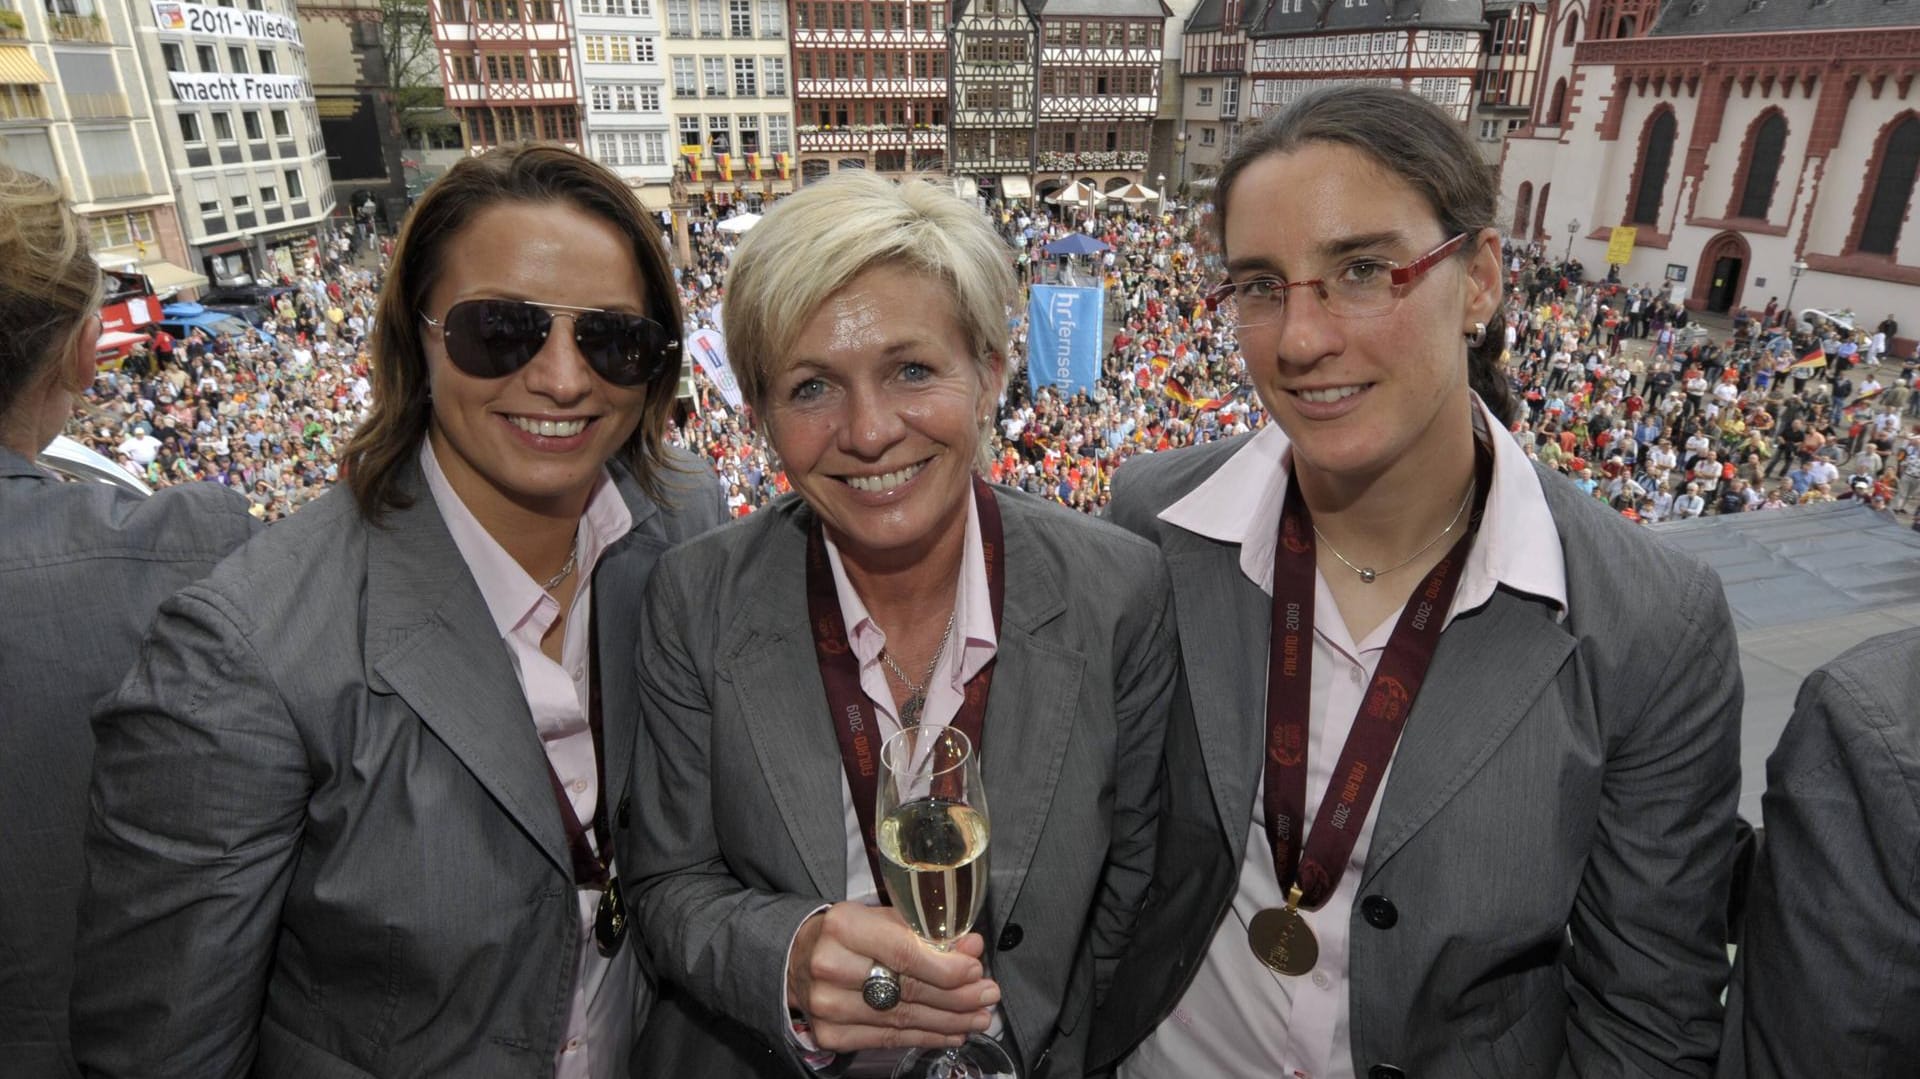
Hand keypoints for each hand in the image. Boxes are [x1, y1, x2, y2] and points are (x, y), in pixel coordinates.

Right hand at [787, 902, 999, 1052]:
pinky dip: (926, 1036)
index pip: (905, 953)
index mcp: (844, 927)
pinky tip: (951, 1033)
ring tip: (978, 1017)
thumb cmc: (846, 935)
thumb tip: (972, 947)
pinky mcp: (831, 1034)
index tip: (976, 971)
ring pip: (903, 1019)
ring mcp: (828, 1006)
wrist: (796, 960)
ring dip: (949, 1021)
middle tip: (987, 996)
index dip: (946, 967)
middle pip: (908, 989)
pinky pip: (889, 1039)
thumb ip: (924, 932)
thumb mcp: (880, 918)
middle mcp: (831, 967)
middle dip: (958, 997)